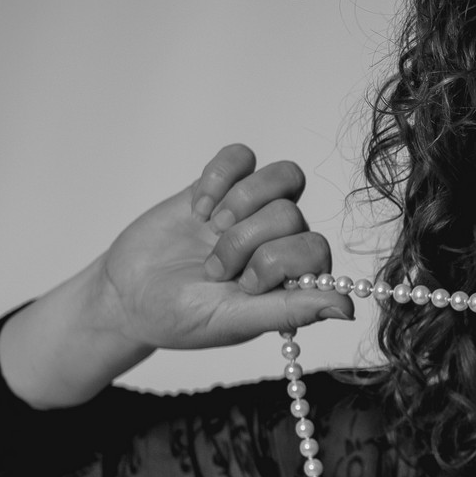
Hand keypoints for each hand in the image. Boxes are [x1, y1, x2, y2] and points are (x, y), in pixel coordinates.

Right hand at [95, 144, 350, 349]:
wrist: (128, 295)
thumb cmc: (181, 318)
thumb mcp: (232, 320)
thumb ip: (290, 311)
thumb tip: (347, 310)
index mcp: (293, 278)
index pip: (315, 248)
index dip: (277, 261)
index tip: (243, 284)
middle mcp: (282, 240)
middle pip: (291, 214)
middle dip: (243, 241)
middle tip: (213, 267)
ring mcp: (255, 209)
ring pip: (282, 177)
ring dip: (239, 203)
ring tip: (209, 228)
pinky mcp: (224, 184)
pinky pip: (242, 156)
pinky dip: (218, 177)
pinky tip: (197, 208)